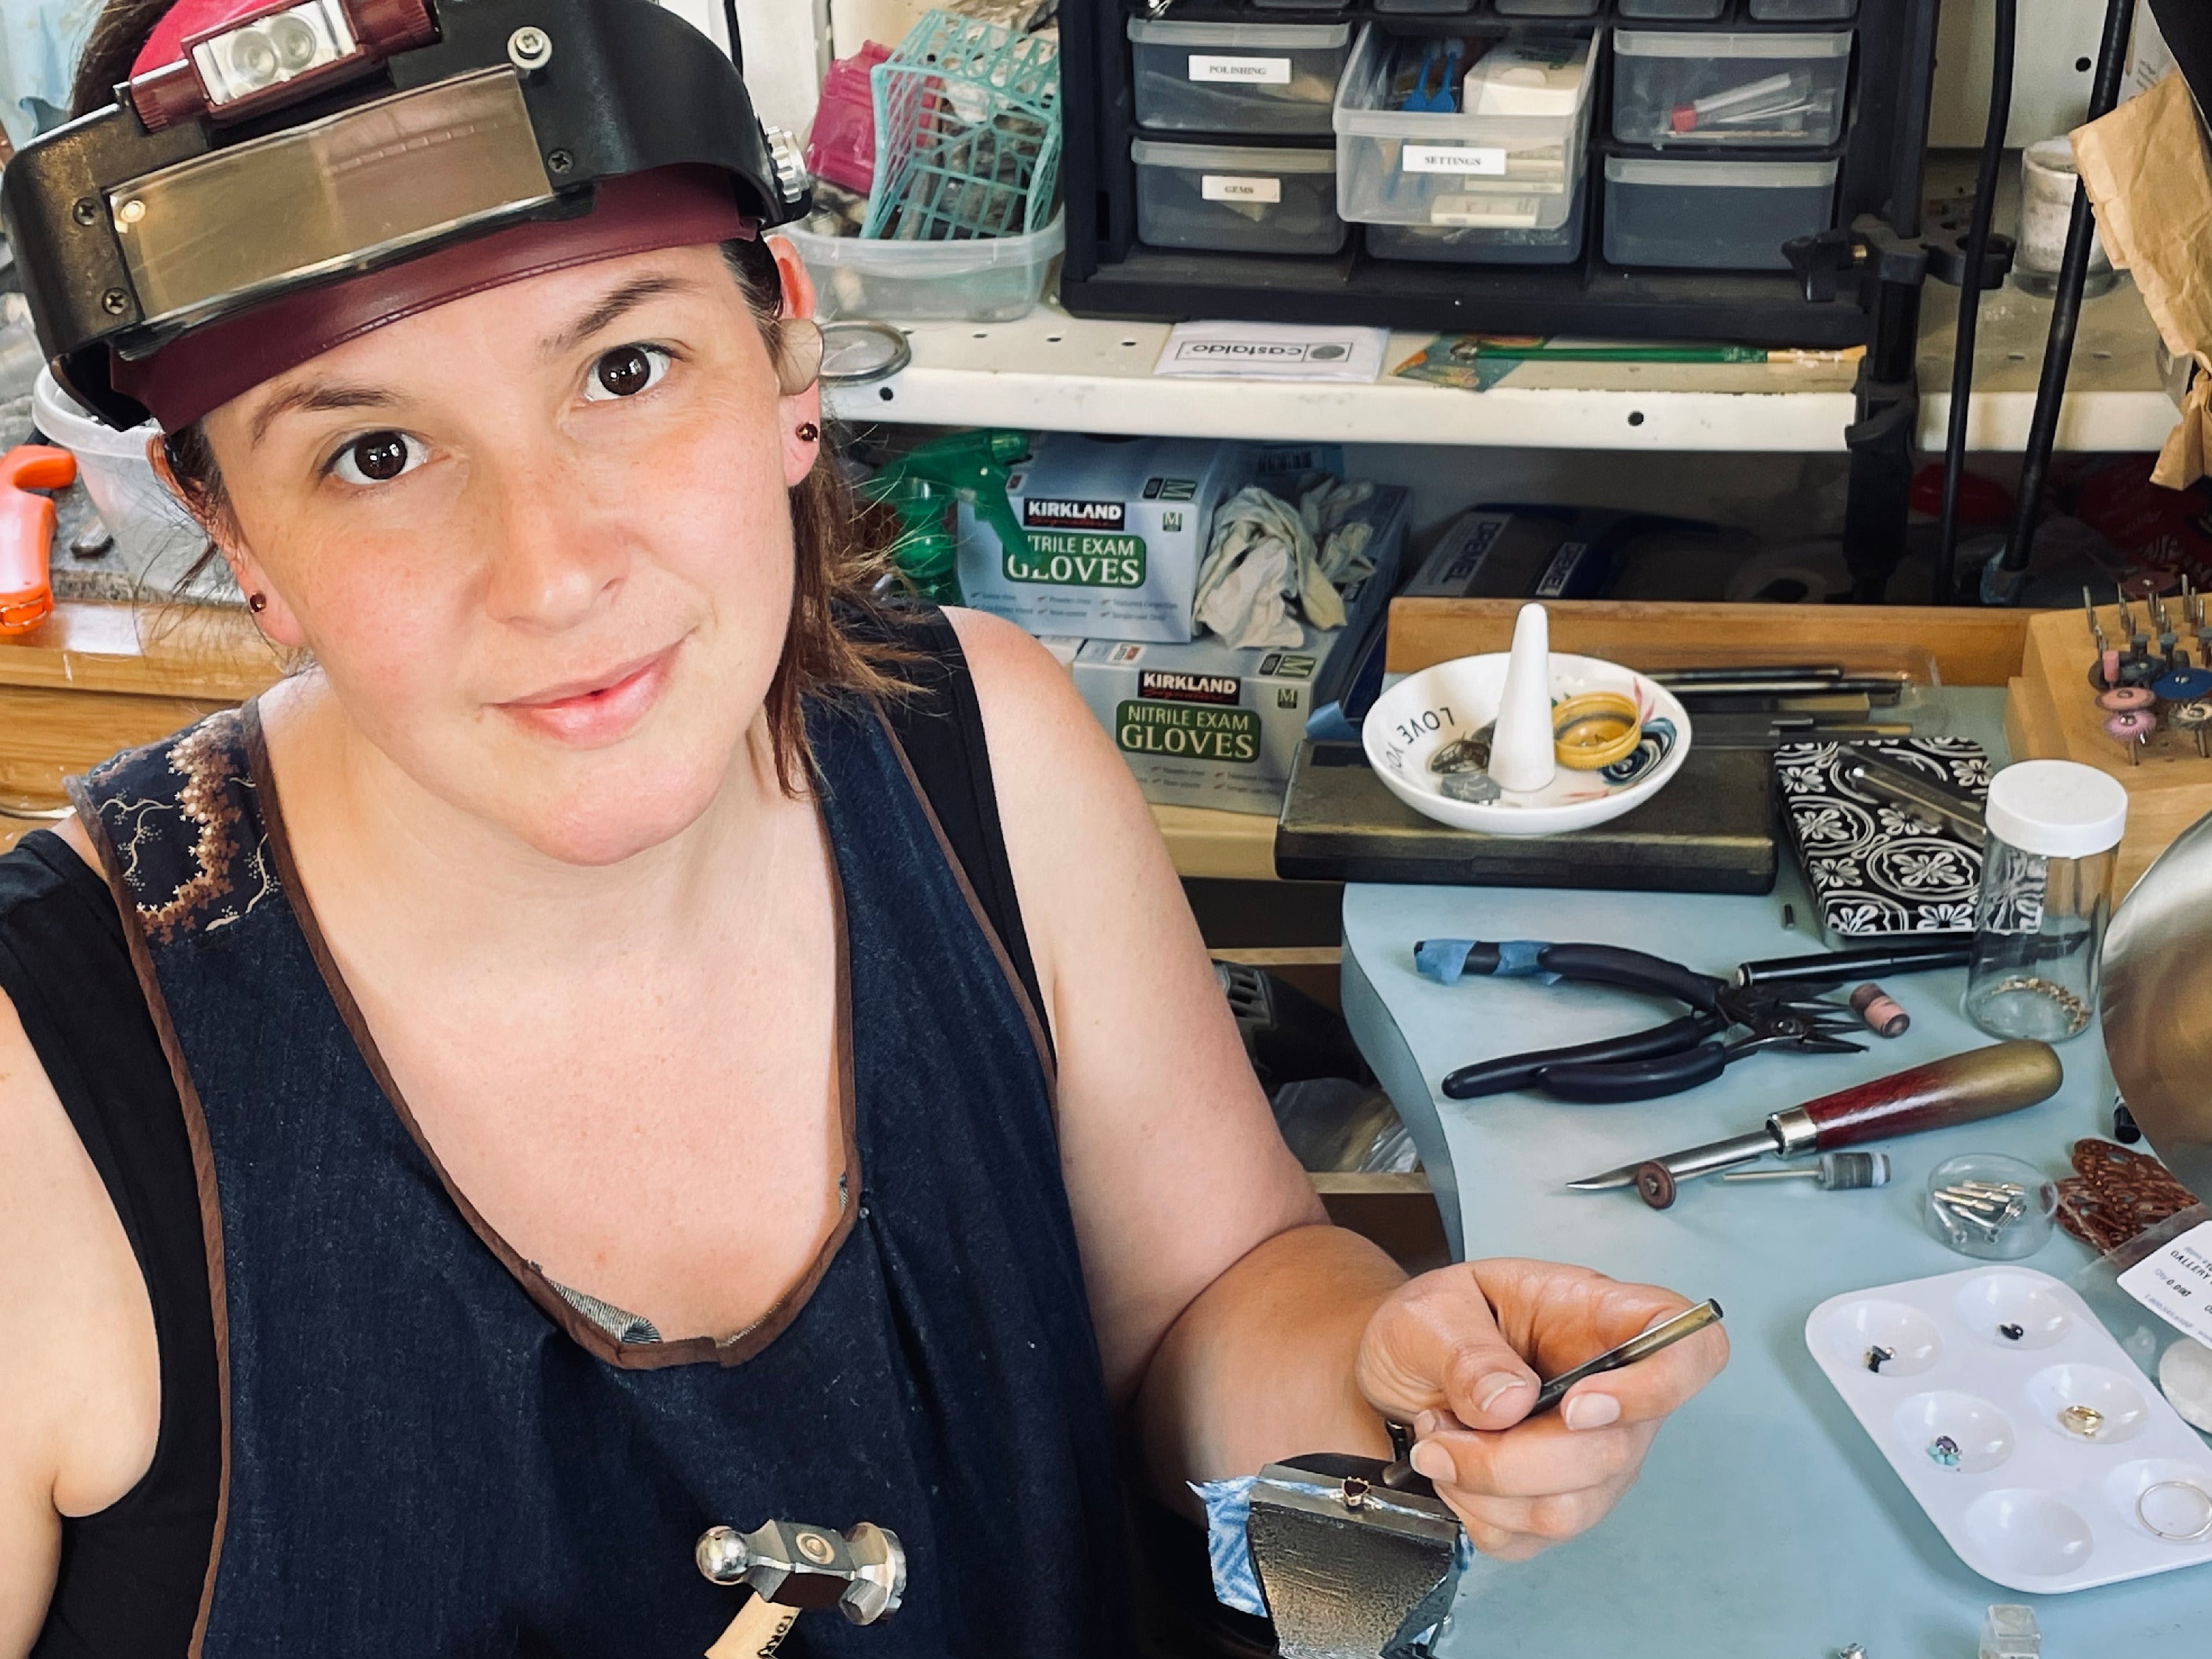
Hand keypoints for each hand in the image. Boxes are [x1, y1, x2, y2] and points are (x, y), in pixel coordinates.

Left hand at [1354, 1258, 1727, 1560]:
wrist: (1397, 1368)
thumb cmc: (1431, 1325)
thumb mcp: (1429, 1313)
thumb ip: (1466, 1351)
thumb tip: (1510, 1401)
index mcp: (1595, 1317)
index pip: (1691, 1349)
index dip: (1659, 1387)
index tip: (1580, 1405)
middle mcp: (1612, 1391)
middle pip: (1615, 1451)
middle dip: (1511, 1458)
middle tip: (1440, 1428)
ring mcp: (1593, 1456)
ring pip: (1571, 1508)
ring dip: (1483, 1487)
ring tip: (1438, 1439)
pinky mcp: (1560, 1503)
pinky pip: (1530, 1538)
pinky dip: (1475, 1513)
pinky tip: (1452, 1472)